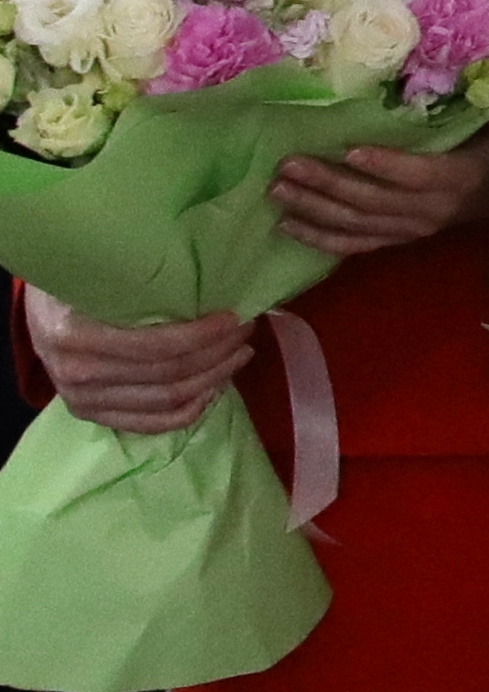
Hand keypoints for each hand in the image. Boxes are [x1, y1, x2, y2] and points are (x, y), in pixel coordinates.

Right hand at [23, 288, 254, 434]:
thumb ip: (140, 279)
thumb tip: (208, 267)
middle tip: (246, 329)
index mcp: (75, 335)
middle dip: (217, 353)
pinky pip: (152, 424)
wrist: (39, 312)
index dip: (203, 336)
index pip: (155, 346)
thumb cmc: (74, 282)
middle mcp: (77, 374)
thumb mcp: (96, 271)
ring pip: (167, 401)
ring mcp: (83, 400)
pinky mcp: (92, 415)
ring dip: (214, 379)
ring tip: (240, 353)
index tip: (234, 317)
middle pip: (168, 375)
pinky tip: (215, 388)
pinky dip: (191, 409)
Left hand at [268, 99, 488, 255]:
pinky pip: (355, 244)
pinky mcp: (396, 239)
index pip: (418, 176)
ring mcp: (409, 230)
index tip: (350, 151)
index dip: (386, 166)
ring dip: (314, 209)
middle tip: (289, 165)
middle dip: (328, 184)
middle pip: (373, 201)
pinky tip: (288, 225)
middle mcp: (430, 211)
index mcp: (457, 180)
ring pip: (357, 223)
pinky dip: (320, 238)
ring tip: (277, 190)